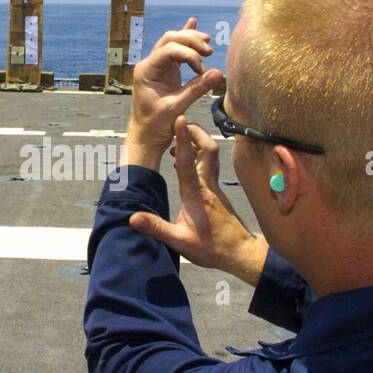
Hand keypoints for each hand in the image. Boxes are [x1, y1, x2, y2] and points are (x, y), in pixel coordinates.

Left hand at [124, 17, 223, 169]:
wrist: (146, 135)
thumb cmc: (157, 124)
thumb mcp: (178, 107)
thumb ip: (197, 89)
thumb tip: (220, 74)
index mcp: (146, 71)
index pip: (169, 50)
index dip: (189, 55)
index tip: (201, 69)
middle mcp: (149, 64)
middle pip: (170, 39)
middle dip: (190, 41)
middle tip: (209, 51)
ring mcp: (156, 66)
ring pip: (173, 42)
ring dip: (190, 40)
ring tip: (207, 44)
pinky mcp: (164, 70)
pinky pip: (174, 50)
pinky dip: (185, 40)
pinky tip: (193, 23)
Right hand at [129, 116, 267, 286]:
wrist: (240, 253)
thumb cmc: (211, 249)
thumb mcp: (180, 242)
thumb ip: (157, 228)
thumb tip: (133, 218)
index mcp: (196, 194)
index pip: (188, 161)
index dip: (183, 139)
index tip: (179, 119)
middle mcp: (208, 186)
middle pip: (208, 149)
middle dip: (195, 132)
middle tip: (181, 124)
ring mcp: (214, 187)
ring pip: (211, 155)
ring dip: (197, 142)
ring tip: (179, 141)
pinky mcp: (217, 192)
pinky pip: (209, 165)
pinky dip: (198, 156)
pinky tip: (186, 162)